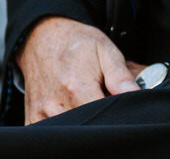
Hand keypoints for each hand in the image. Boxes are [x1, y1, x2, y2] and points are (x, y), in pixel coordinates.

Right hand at [18, 16, 141, 123]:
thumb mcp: (105, 50)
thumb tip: (136, 94)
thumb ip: (120, 76)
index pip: (104, 116)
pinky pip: (53, 131)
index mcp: (77, 88)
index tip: (117, 103)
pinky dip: (64, 124)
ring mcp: (42, 113)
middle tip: (101, 96)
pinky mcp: (33, 118)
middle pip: (88, 125)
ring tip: (86, 99)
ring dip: (83, 119)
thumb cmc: (76, 43)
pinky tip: (70, 107)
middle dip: (100, 115)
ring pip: (72, 129)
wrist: (43, 38)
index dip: (115, 112)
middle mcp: (57, 104)